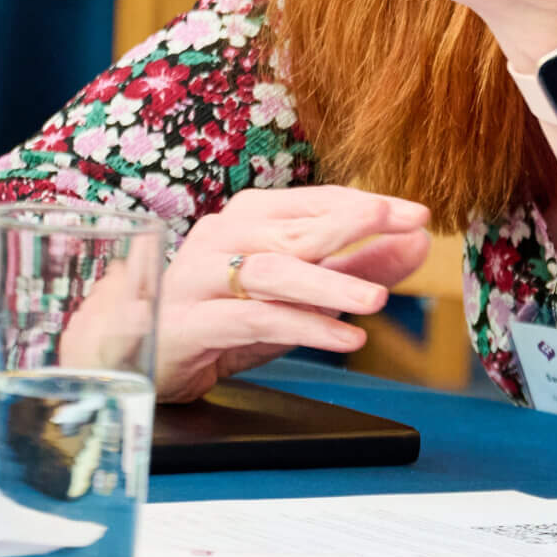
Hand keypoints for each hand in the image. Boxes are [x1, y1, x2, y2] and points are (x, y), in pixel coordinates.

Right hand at [156, 186, 431, 401]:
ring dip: (329, 282)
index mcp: (249, 218)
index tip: (418, 213)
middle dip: (353, 225)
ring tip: (378, 298)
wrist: (137, 353)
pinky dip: (303, 327)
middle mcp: (220, 239)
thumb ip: (359, 264)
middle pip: (294, 229)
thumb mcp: (301, 292)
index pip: (316, 202)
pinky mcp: (186, 324)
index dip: (368, 205)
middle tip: (406, 226)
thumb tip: (419, 240)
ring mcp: (198, 279)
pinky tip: (346, 337)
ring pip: (271, 273)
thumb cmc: (225, 314)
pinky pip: (251, 321)